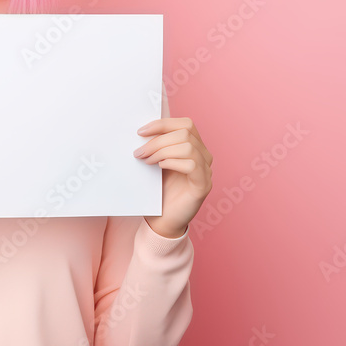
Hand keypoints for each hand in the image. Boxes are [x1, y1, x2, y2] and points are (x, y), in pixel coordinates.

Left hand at [134, 116, 213, 238]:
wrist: (162, 220)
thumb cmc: (159, 191)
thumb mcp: (156, 162)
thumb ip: (157, 145)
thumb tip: (143, 130)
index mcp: (194, 147)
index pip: (185, 124)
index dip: (163, 124)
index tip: (141, 132)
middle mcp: (204, 156)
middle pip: (185, 133)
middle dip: (158, 140)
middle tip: (139, 152)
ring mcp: (206, 171)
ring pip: (188, 146)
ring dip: (162, 151)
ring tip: (146, 160)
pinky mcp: (203, 185)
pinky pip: (192, 164)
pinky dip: (172, 162)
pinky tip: (160, 167)